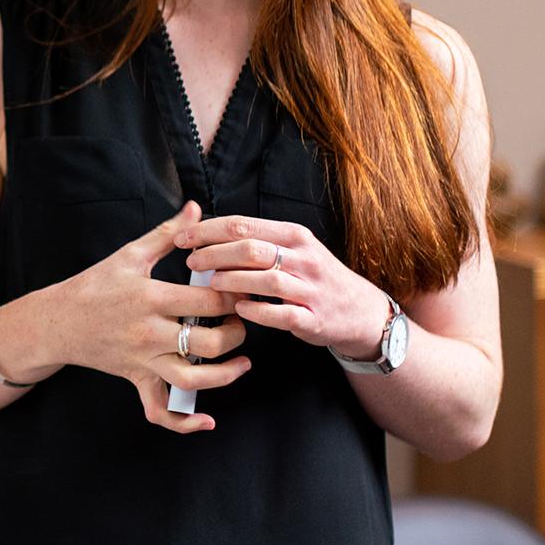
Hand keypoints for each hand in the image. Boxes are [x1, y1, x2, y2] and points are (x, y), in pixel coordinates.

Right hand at [54, 200, 250, 432]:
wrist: (57, 321)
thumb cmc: (94, 285)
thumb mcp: (129, 255)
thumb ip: (167, 234)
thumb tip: (196, 208)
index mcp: (151, 298)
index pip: (209, 301)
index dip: (235, 296)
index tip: (245, 289)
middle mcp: (149, 333)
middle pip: (210, 342)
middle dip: (237, 332)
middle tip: (242, 320)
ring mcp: (143, 360)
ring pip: (194, 379)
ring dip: (226, 375)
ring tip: (242, 361)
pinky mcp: (137, 379)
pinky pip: (160, 411)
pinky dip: (184, 422)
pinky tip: (207, 420)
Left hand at [175, 215, 392, 358]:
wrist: (360, 311)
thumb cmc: (314, 277)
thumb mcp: (293, 249)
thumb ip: (257, 240)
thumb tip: (207, 234)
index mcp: (294, 236)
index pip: (243, 225)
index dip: (208, 230)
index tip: (183, 237)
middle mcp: (304, 258)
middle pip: (251, 249)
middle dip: (214, 253)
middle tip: (191, 261)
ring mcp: (311, 289)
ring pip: (266, 279)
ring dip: (233, 280)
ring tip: (211, 283)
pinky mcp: (314, 318)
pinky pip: (282, 314)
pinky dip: (257, 311)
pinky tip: (239, 308)